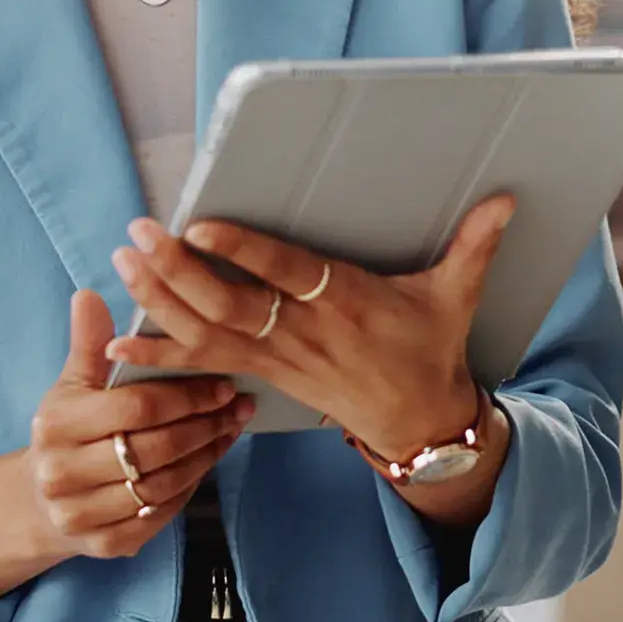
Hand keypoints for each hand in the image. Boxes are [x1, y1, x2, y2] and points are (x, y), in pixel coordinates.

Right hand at [26, 289, 253, 560]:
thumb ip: (87, 343)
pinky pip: (162, 515)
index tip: (221, 382)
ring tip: (231, 429)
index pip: (136, 408)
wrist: (41, 501)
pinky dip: (192, 487)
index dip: (185, 395)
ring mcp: (83, 515)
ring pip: (164, 484)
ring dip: (206, 455)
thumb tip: (88, 295)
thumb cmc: (67, 430)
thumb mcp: (72, 384)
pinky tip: (209, 460)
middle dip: (205, 424)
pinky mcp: (106, 545)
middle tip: (238, 405)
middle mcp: (63, 474)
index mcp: (57, 425)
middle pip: (155, 449)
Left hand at [104, 193, 514, 466]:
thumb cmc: (431, 349)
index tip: (203, 225)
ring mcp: (279, 358)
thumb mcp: (456, 296)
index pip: (287, 274)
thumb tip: (506, 199)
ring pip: (209, 332)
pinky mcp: (264, 374)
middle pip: (231, 304)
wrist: (419, 422)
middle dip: (179, 271)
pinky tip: (117, 348)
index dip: (244, 252)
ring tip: (122, 263)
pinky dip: (160, 356)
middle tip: (139, 234)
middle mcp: (304, 333)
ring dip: (161, 300)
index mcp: (346, 304)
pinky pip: (204, 366)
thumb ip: (474, 245)